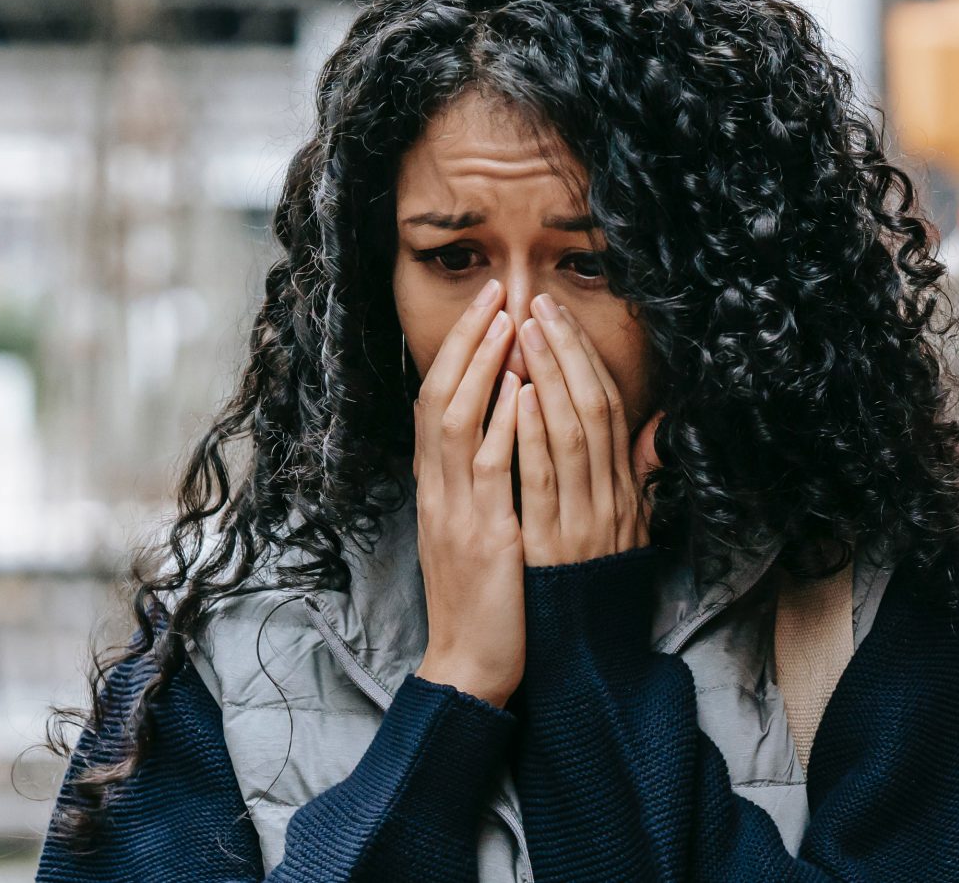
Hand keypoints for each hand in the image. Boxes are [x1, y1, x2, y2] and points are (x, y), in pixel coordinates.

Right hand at [410, 280, 528, 705]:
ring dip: (482, 367)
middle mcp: (438, 491)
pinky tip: (520, 392)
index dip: (461, 353)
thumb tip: (514, 431)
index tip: (489, 309)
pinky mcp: (483, 537)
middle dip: (468, 341)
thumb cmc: (488, 599)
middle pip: (440, 397)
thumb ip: (494, 482)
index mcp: (439, 488)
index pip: (439, 403)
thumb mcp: (487, 530)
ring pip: (457, 422)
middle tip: (496, 291)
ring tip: (507, 320)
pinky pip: (488, 471)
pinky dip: (503, 426)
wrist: (470, 665)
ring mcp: (455, 512)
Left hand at [514, 293, 658, 566]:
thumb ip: (639, 478)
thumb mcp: (630, 531)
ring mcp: (585, 521)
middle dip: (565, 352)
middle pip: (594, 409)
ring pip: (572, 434)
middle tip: (537, 305)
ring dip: (547, 377)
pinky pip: (544, 480)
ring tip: (523, 333)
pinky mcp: (553, 546)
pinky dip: (532, 434)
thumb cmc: (594, 592)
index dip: (585, 359)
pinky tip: (518, 398)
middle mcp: (612, 500)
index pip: (610, 408)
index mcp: (625, 492)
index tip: (559, 318)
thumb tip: (658, 429)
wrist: (583, 660)